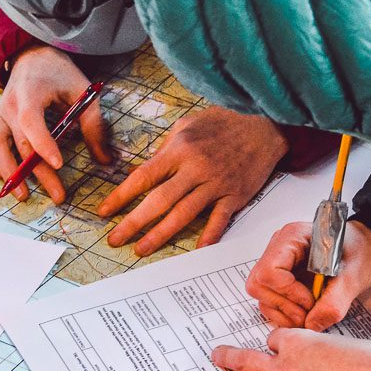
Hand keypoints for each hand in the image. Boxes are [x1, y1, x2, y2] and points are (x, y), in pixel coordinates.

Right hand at [0, 45, 112, 202]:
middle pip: (20, 143)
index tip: (59, 164)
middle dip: (39, 173)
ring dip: (8, 173)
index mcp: (31, 93)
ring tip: (24, 195)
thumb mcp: (83, 93)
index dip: (43, 143)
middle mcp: (9, 106)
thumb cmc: (60, 75)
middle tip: (59, 195)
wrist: (34, 57)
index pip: (31, 121)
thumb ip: (94, 125)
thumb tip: (105, 161)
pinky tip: (0, 177)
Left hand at [99, 107, 287, 255]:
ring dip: (160, 234)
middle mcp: (195, 168)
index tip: (104, 211)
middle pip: (158, 201)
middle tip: (115, 239)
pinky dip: (208, 236)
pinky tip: (195, 250)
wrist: (266, 123)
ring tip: (141, 249)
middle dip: (133, 222)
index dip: (121, 196)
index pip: (143, 176)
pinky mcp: (235, 195)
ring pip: (183, 214)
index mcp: (180, 149)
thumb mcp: (188, 124)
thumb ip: (166, 148)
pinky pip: (219, 219)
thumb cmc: (224, 121)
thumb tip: (146, 168)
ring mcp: (216, 184)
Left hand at [189, 328, 370, 370]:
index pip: (273, 340)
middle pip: (245, 361)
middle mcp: (286, 367)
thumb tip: (309, 357)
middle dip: (225, 358)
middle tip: (213, 356)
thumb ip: (317, 348)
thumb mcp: (339, 342)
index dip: (271, 346)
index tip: (270, 350)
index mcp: (299, 342)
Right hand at [245, 221, 370, 330]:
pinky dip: (283, 313)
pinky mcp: (281, 277)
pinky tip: (303, 313)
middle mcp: (280, 248)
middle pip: (259, 283)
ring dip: (282, 312)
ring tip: (307, 315)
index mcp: (294, 238)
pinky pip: (269, 300)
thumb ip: (335, 301)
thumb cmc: (361, 250)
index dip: (288, 292)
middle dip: (283, 304)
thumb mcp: (354, 274)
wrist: (367, 248)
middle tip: (307, 313)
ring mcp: (279, 263)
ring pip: (261, 294)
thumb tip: (313, 324)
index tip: (310, 301)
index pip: (271, 270)